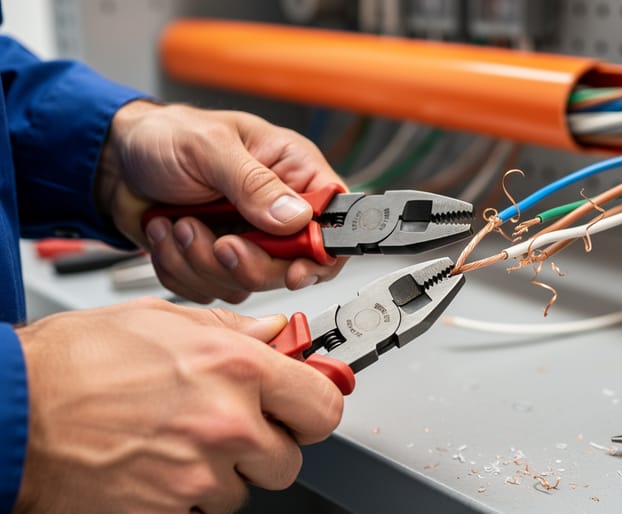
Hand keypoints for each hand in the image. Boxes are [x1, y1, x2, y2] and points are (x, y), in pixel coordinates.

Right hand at [13, 297, 342, 513]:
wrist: (13, 410)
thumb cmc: (77, 362)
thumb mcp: (165, 320)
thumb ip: (234, 330)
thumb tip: (276, 334)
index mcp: (237, 370)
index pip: (323, 405)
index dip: (314, 406)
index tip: (304, 406)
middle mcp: (227, 425)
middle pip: (289, 457)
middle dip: (266, 444)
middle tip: (232, 425)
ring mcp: (198, 476)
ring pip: (244, 488)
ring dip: (222, 471)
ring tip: (178, 442)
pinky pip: (201, 512)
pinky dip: (186, 497)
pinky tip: (157, 467)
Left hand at [96, 101, 347, 302]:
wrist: (111, 162)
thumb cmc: (163, 137)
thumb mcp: (211, 148)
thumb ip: (255, 183)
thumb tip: (297, 216)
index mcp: (292, 172)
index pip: (334, 220)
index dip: (321, 252)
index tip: (294, 267)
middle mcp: (276, 210)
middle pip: (291, 265)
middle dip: (248, 261)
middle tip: (220, 241)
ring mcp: (248, 239)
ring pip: (248, 284)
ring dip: (204, 261)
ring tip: (181, 224)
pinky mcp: (217, 260)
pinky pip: (211, 289)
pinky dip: (182, 268)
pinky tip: (169, 235)